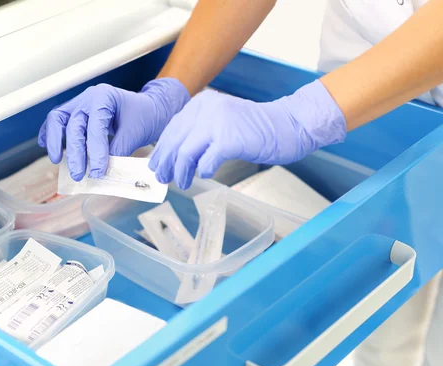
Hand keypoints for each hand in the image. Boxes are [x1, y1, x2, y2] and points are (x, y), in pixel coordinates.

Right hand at [39, 78, 189, 180]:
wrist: (149, 109)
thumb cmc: (144, 116)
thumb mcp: (134, 133)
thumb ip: (118, 151)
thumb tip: (102, 170)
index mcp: (104, 97)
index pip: (95, 126)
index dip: (94, 151)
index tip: (97, 171)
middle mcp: (88, 98)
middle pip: (74, 125)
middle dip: (75, 153)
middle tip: (79, 174)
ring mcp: (80, 104)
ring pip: (58, 119)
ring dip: (56, 142)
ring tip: (57, 161)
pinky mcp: (76, 113)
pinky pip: (57, 122)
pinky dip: (51, 135)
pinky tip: (51, 150)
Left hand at [148, 80, 346, 189]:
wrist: (288, 125)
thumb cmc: (255, 129)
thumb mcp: (221, 122)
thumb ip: (199, 132)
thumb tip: (173, 156)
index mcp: (201, 103)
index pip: (172, 128)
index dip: (162, 149)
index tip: (157, 164)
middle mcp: (206, 108)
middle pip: (175, 141)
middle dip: (166, 163)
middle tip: (163, 178)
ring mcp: (217, 123)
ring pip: (185, 154)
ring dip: (181, 172)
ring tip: (182, 183)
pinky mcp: (229, 140)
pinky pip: (206, 162)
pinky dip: (203, 171)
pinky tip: (206, 175)